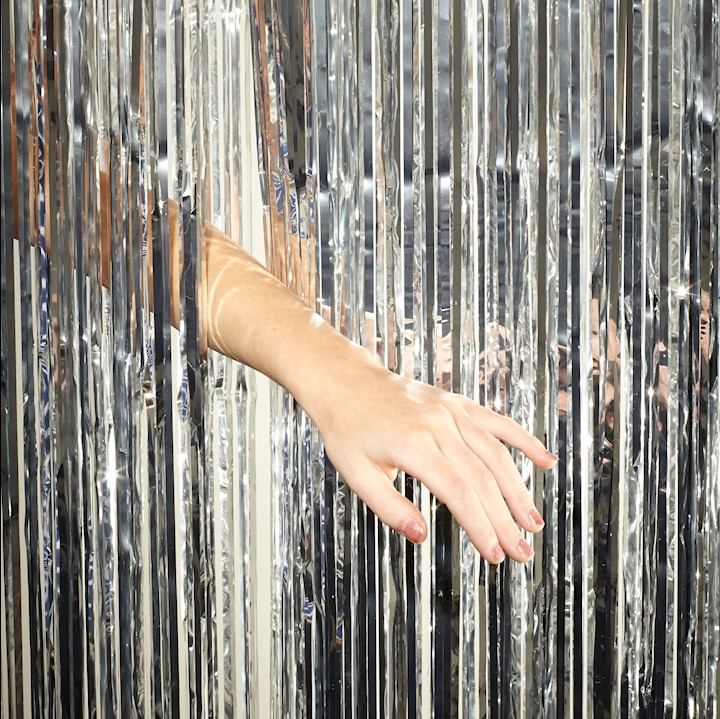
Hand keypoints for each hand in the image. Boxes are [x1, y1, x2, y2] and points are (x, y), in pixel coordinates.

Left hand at [314, 361, 556, 563]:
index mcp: (412, 445)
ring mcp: (450, 411)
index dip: (481, 527)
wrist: (345, 382)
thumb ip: (389, 507)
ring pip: (495, 454)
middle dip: (505, 519)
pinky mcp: (456, 403)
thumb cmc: (347, 430)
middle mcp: (438, 426)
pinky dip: (523, 441)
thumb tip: (421, 536)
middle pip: (483, 479)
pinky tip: (546, 460)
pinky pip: (497, 422)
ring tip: (534, 523)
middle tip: (523, 552)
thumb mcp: (356, 474)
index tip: (495, 554)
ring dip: (518, 490)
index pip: (459, 494)